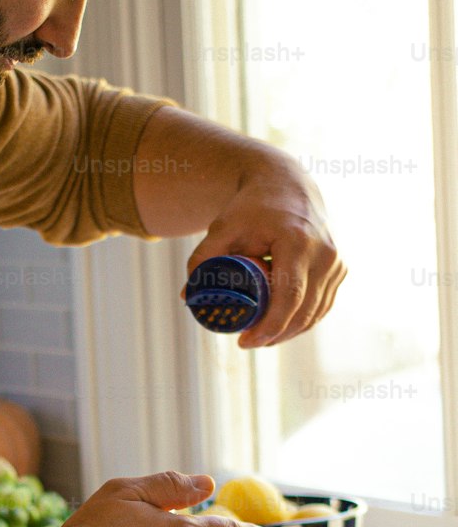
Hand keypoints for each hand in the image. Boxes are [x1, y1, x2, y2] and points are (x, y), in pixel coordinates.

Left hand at [185, 147, 346, 348]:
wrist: (285, 183)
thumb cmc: (251, 208)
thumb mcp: (222, 228)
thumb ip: (202, 259)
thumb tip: (187, 295)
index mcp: (297, 242)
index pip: (289, 297)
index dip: (269, 326)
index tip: (245, 341)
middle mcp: (324, 253)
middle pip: (303, 311)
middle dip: (275, 335)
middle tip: (248, 343)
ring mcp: (335, 261)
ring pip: (315, 312)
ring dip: (290, 332)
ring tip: (261, 338)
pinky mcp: (339, 267)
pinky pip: (323, 305)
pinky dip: (303, 321)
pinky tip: (283, 330)